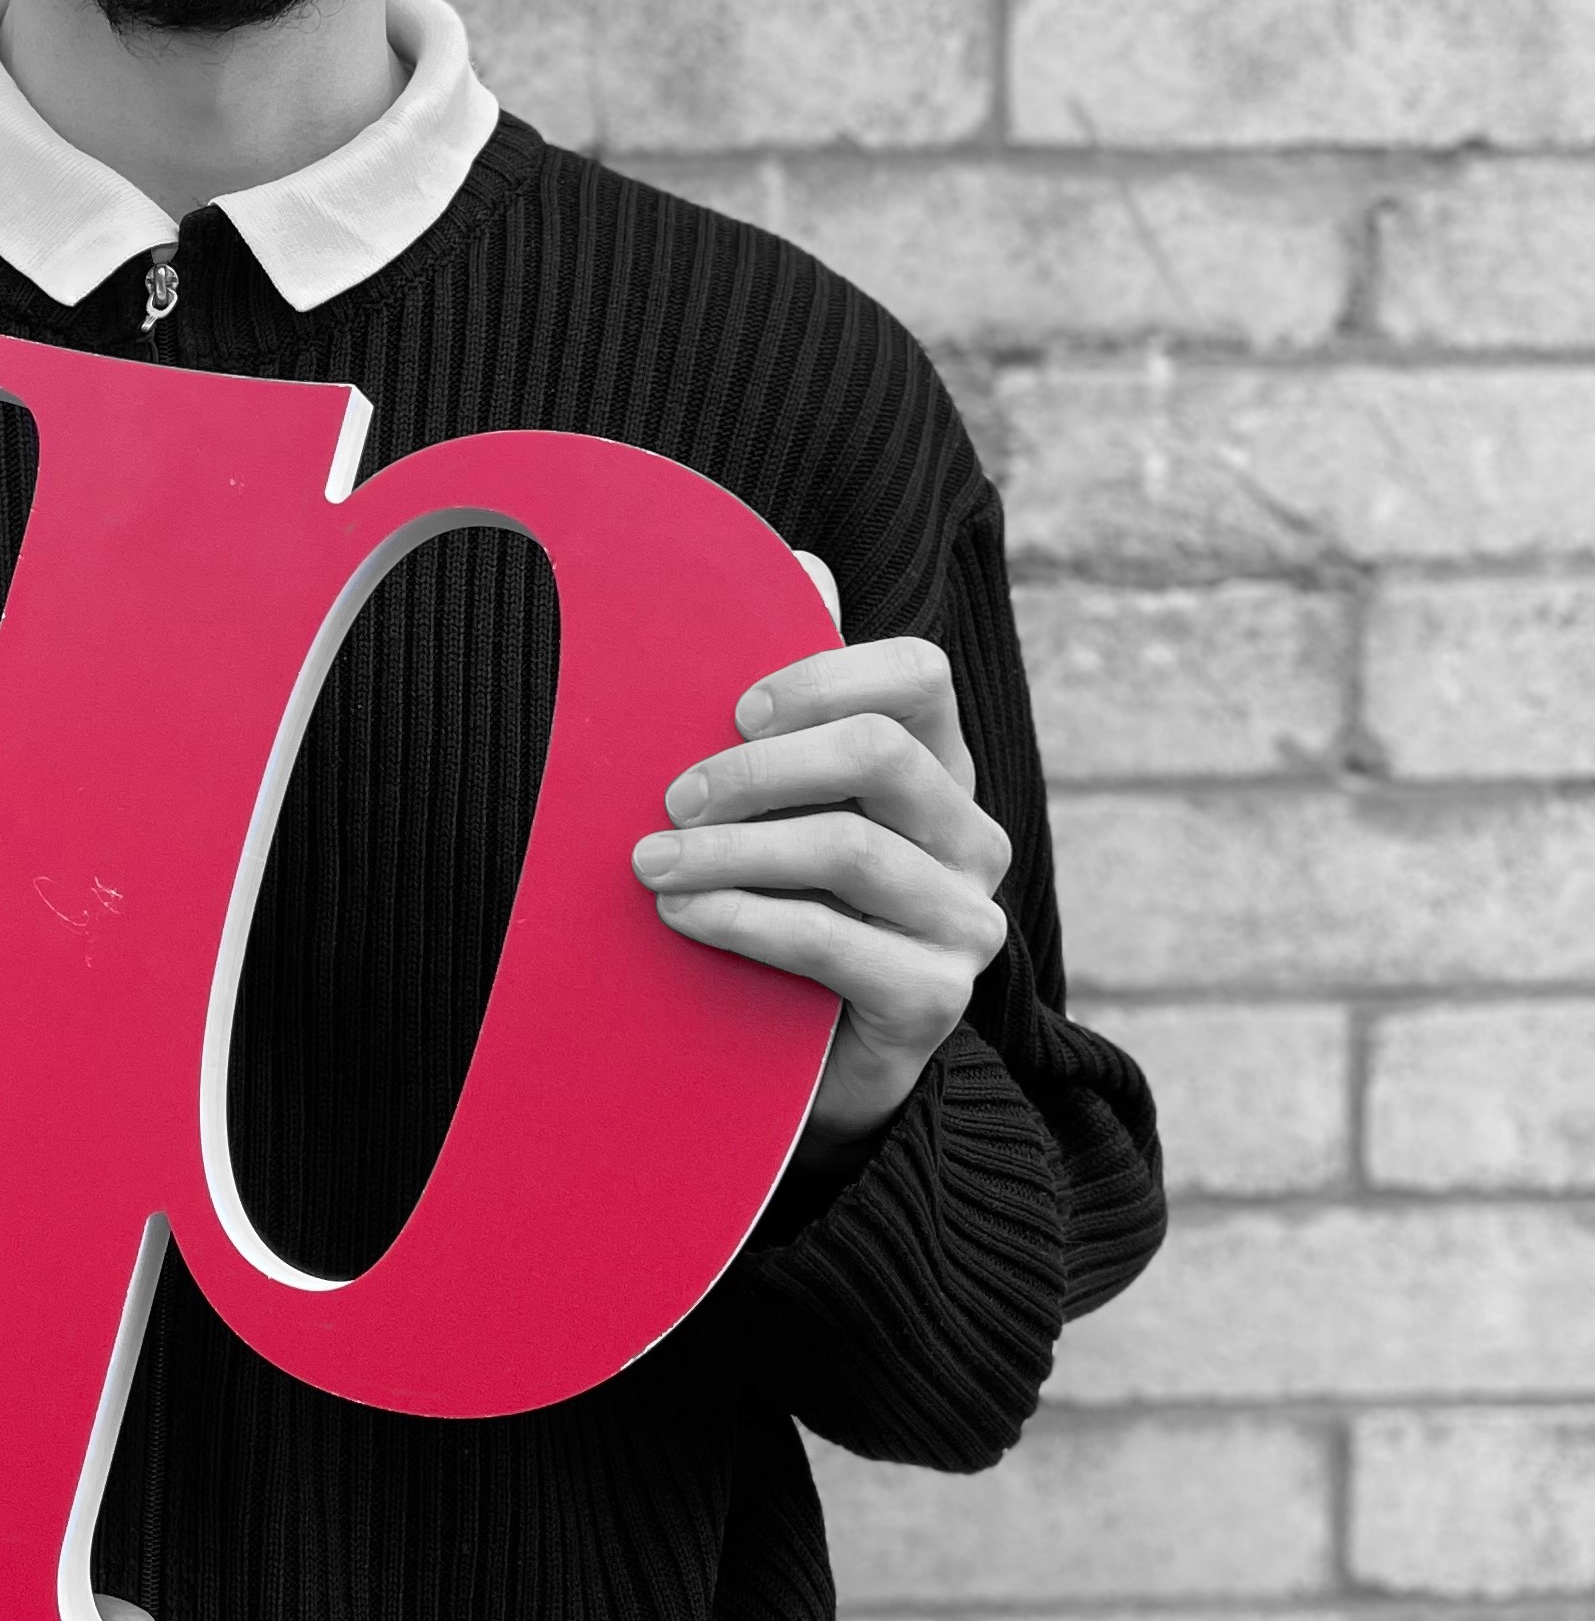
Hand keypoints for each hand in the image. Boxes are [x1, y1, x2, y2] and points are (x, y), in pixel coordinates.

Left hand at [631, 556, 1009, 1164]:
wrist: (801, 1058)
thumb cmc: (782, 899)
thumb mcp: (780, 802)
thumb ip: (788, 700)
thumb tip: (806, 562)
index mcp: (936, 766)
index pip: (918, 676)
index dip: (825, 675)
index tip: (734, 710)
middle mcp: (969, 835)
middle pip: (879, 752)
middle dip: (758, 769)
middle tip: (669, 797)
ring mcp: (965, 919)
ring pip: (849, 849)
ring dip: (730, 850)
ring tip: (650, 866)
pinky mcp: (936, 996)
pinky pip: (836, 942)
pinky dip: (745, 920)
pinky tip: (684, 918)